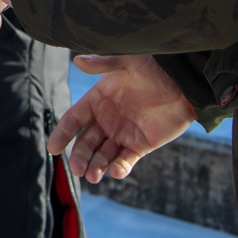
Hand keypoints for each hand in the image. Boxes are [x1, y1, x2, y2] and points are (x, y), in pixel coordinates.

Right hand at [49, 53, 196, 182]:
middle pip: (86, 142)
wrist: (185, 85)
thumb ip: (104, 63)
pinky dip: (120, 168)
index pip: (74, 119)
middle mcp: (107, 120)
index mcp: (98, 100)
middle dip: (80, 157)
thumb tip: (77, 61)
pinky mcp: (140, 146)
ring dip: (96, 166)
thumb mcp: (129, 62)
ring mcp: (122, 134)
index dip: (63, 133)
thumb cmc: (156, 69)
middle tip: (77, 169)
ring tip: (93, 176)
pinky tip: (117, 171)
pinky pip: (126, 160)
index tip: (53, 148)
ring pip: (103, 155)